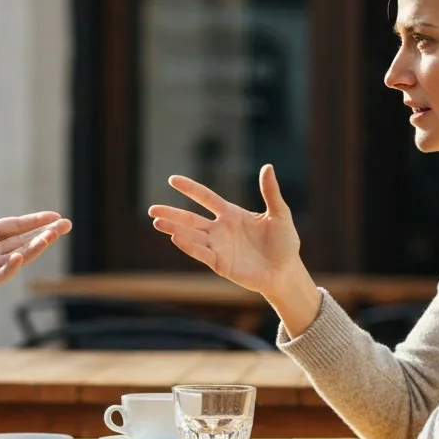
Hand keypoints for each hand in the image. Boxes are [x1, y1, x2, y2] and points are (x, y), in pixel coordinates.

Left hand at [0, 161, 70, 322]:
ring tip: (51, 237)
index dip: (34, 220)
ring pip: (16, 258)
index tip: (55, 216)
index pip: (13, 226)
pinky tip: (19, 258)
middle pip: (22, 241)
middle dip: (44, 233)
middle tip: (66, 225)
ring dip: (34, 248)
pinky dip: (8, 268)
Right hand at [149, 164, 303, 298]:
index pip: (205, 198)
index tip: (172, 180)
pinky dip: (188, 246)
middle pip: (190, 219)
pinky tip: (176, 237)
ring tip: (157, 222)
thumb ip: (270, 192)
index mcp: (231, 214)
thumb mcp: (279, 214)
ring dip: (174, 229)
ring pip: (191, 236)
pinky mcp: (220, 264)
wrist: (287, 272)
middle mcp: (220, 230)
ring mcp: (218, 247)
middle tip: (151, 210)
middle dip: (171, 214)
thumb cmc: (284, 243)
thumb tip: (268, 167)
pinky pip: (201, 253)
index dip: (190, 189)